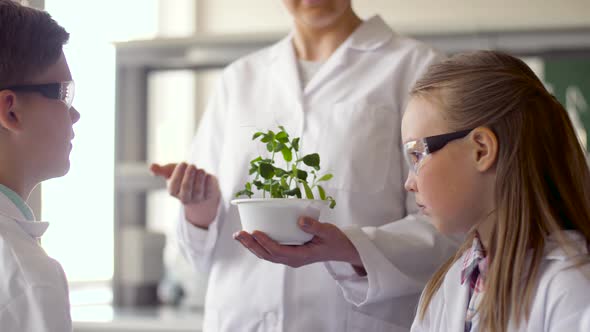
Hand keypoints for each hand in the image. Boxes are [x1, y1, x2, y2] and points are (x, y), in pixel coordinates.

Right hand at [151, 162, 220, 228]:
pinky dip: (208, 181)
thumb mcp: (172, 171)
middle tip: (192, 165)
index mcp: (174, 192)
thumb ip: (161, 170)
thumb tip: (151, 167)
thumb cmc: (183, 176)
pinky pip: (210, 190)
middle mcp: (185, 198)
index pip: (174, 185)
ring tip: (200, 169)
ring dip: (199, 177)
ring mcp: (197, 199)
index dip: (178, 174)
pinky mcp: (209, 197)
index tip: (183, 163)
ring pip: (198, 190)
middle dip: (189, 175)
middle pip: (186, 188)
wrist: (200, 184)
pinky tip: (207, 175)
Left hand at [233, 217, 364, 271]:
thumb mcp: (328, 231)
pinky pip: (271, 251)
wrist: (341, 249)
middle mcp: (293, 259)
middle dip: (252, 245)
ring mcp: (290, 257)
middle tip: (239, 234)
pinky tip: (252, 237)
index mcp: (301, 256)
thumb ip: (314, 226)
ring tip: (240, 236)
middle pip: (267, 254)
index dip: (265, 242)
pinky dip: (259, 245)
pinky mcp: (289, 253)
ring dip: (252, 246)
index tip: (255, 232)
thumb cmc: (335, 240)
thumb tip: (300, 220)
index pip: (278, 251)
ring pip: (267, 254)